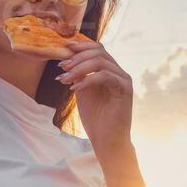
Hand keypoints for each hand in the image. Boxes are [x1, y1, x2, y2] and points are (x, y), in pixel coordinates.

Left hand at [55, 40, 132, 157]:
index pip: (98, 49)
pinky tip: (75, 90)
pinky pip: (105, 76)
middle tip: (62, 67)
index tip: (64, 49)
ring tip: (64, 79)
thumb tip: (66, 61)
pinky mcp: (125, 89)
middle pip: (99, 52)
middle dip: (77, 58)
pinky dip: (88, 80)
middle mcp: (119, 72)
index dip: (81, 46)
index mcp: (109, 71)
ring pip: (101, 62)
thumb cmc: (95, 119)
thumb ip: (78, 76)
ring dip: (79, 68)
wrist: (106, 140)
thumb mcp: (82, 92)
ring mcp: (123, 79)